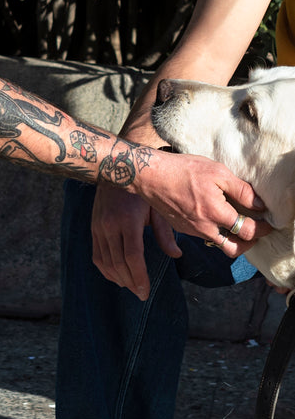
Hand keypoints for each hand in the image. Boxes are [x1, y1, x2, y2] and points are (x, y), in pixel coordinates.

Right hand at [91, 185, 180, 300]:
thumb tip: (176, 255)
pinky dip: (105, 269)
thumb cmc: (142, 189)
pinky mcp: (93, 227)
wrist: (116, 169)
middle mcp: (110, 225)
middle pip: (118, 263)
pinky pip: (97, 255)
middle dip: (130, 282)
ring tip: (131, 287)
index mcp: (128, 220)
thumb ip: (166, 233)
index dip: (138, 277)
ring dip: (118, 278)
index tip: (145, 292)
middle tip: (141, 294)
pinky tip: (116, 276)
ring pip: (106, 261)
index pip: (132, 256)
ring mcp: (99, 227)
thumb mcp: (158, 208)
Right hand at [136, 149, 271, 260]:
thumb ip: (241, 190)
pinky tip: (214, 216)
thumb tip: (260, 205)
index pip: (248, 231)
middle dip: (248, 243)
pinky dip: (214, 231)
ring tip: (235, 224)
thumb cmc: (183, 170)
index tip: (268, 223)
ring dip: (230, 238)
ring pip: (218, 244)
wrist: (150, 175)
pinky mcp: (181, 228)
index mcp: (216, 213)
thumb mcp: (217, 172)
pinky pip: (203, 236)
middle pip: (234, 249)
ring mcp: (191, 230)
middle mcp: (204, 227)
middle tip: (254, 231)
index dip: (263, 228)